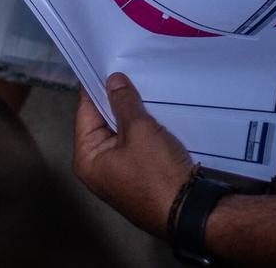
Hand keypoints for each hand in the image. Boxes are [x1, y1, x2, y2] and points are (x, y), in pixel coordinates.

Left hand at [72, 73, 195, 238]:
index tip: (104, 63)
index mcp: (87, 159)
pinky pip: (135, 145)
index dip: (96, 87)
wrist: (190, 211)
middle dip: (116, 99)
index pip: (85, 112)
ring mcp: (119, 173)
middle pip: (102, 122)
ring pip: (122, 133)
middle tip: (127, 70)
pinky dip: (142, 129)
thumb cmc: (157, 173)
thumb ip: (124, 102)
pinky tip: (154, 111)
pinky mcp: (139, 176)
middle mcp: (98, 168)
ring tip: (142, 86)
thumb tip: (113, 80)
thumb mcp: (139, 130)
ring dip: (132, 114)